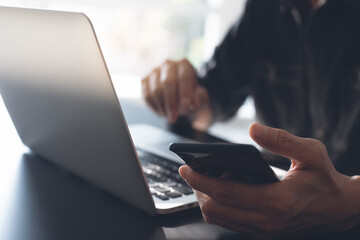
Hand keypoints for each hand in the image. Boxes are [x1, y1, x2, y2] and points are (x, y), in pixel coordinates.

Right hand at [141, 59, 210, 128]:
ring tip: (170, 117)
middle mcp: (169, 65)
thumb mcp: (200, 98)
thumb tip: (194, 103)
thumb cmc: (191, 96)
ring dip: (162, 107)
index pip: (184, 77)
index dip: (185, 92)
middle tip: (174, 118)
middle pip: (168, 82)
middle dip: (171, 102)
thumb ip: (200, 99)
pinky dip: (154, 107)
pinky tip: (162, 113)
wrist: (179, 97)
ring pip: (155, 90)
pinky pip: (147, 95)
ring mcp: (155, 72)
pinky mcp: (145, 80)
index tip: (187, 106)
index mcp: (184, 65)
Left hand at [179, 123, 359, 238]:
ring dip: (206, 198)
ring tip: (208, 177)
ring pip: (219, 218)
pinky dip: (219, 206)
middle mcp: (266, 221)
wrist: (339, 209)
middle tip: (192, 171)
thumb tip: (252, 130)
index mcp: (277, 201)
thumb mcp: (310, 153)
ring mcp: (263, 230)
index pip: (225, 192)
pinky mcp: (262, 232)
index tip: (185, 168)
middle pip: (215, 209)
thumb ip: (280, 140)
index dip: (200, 179)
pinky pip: (229, 221)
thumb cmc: (324, 179)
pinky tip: (223, 187)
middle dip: (197, 188)